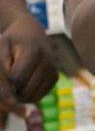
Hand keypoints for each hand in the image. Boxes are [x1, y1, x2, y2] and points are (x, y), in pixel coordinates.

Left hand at [0, 14, 56, 129]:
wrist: (32, 33)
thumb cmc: (11, 41)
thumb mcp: (1, 49)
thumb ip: (1, 70)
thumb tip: (5, 96)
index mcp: (33, 52)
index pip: (16, 79)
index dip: (4, 86)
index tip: (0, 86)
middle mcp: (48, 63)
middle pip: (23, 91)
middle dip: (10, 92)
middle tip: (5, 83)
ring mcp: (53, 71)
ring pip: (30, 97)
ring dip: (17, 95)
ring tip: (12, 81)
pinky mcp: (54, 78)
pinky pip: (37, 97)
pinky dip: (26, 95)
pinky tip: (21, 83)